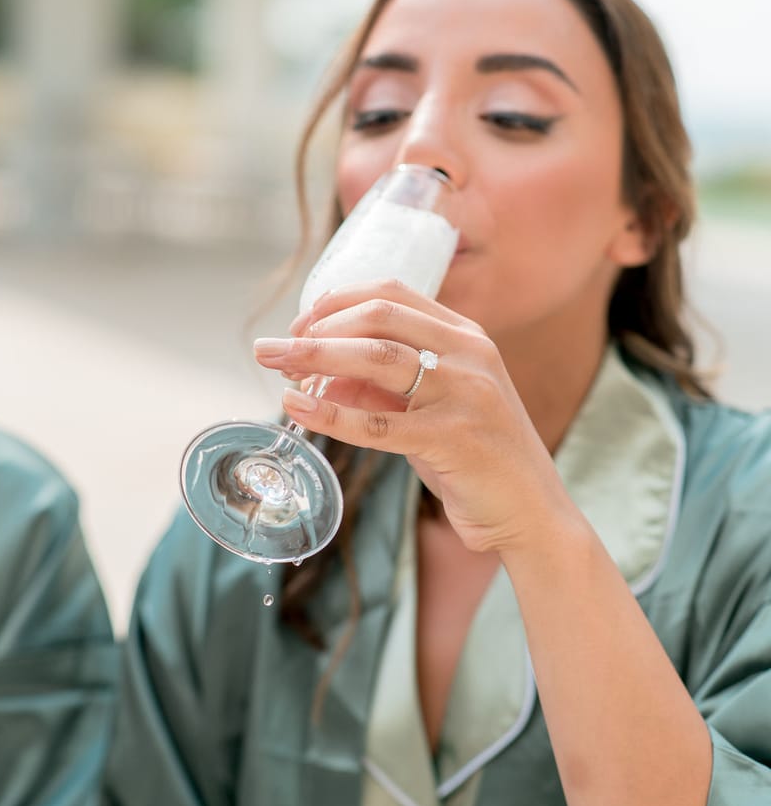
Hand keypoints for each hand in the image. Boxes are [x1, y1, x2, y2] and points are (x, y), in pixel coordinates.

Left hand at [253, 280, 579, 557]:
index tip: (300, 323)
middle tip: (275, 348)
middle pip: (379, 315)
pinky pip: (379, 423)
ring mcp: (465, 393)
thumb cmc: (474, 458)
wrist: (531, 512)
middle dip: (316, 326)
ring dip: (315, 356)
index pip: (392, 294)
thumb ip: (382, 387)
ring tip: (273, 363)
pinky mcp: (455, 438)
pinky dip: (331, 413)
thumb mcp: (430, 408)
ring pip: (377, 356)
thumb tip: (317, 375)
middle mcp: (469, 353)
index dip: (337, 301)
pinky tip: (298, 409)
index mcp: (465, 336)